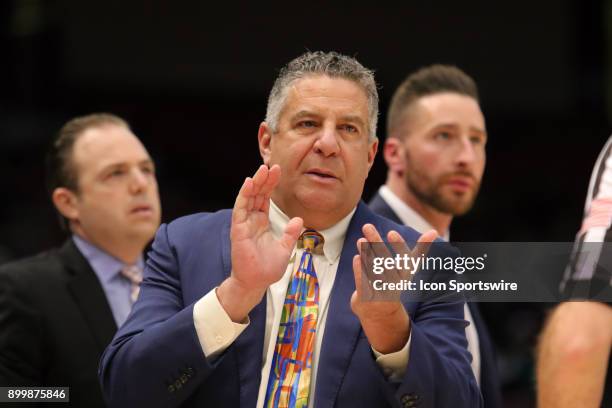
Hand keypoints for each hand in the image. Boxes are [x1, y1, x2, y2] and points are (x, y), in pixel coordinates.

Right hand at [217, 165, 302, 321]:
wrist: (256, 283)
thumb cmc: (266, 268)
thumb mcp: (285, 248)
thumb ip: (290, 233)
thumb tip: (299, 219)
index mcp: (261, 223)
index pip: (265, 198)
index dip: (271, 184)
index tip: (279, 171)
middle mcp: (251, 220)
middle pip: (257, 194)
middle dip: (265, 179)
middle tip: (273, 165)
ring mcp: (244, 224)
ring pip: (248, 198)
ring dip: (255, 183)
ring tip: (262, 170)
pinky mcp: (238, 230)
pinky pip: (241, 209)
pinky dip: (244, 195)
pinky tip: (249, 184)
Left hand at [350, 224, 436, 353]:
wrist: (382, 316)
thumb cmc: (394, 284)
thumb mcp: (407, 268)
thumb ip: (420, 250)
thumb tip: (434, 231)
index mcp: (404, 276)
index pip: (404, 260)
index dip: (398, 247)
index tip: (391, 232)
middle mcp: (394, 285)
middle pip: (385, 261)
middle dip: (376, 243)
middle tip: (367, 226)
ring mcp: (380, 293)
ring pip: (373, 272)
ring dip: (366, 255)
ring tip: (360, 240)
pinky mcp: (366, 299)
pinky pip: (363, 284)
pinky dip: (360, 271)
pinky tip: (357, 257)